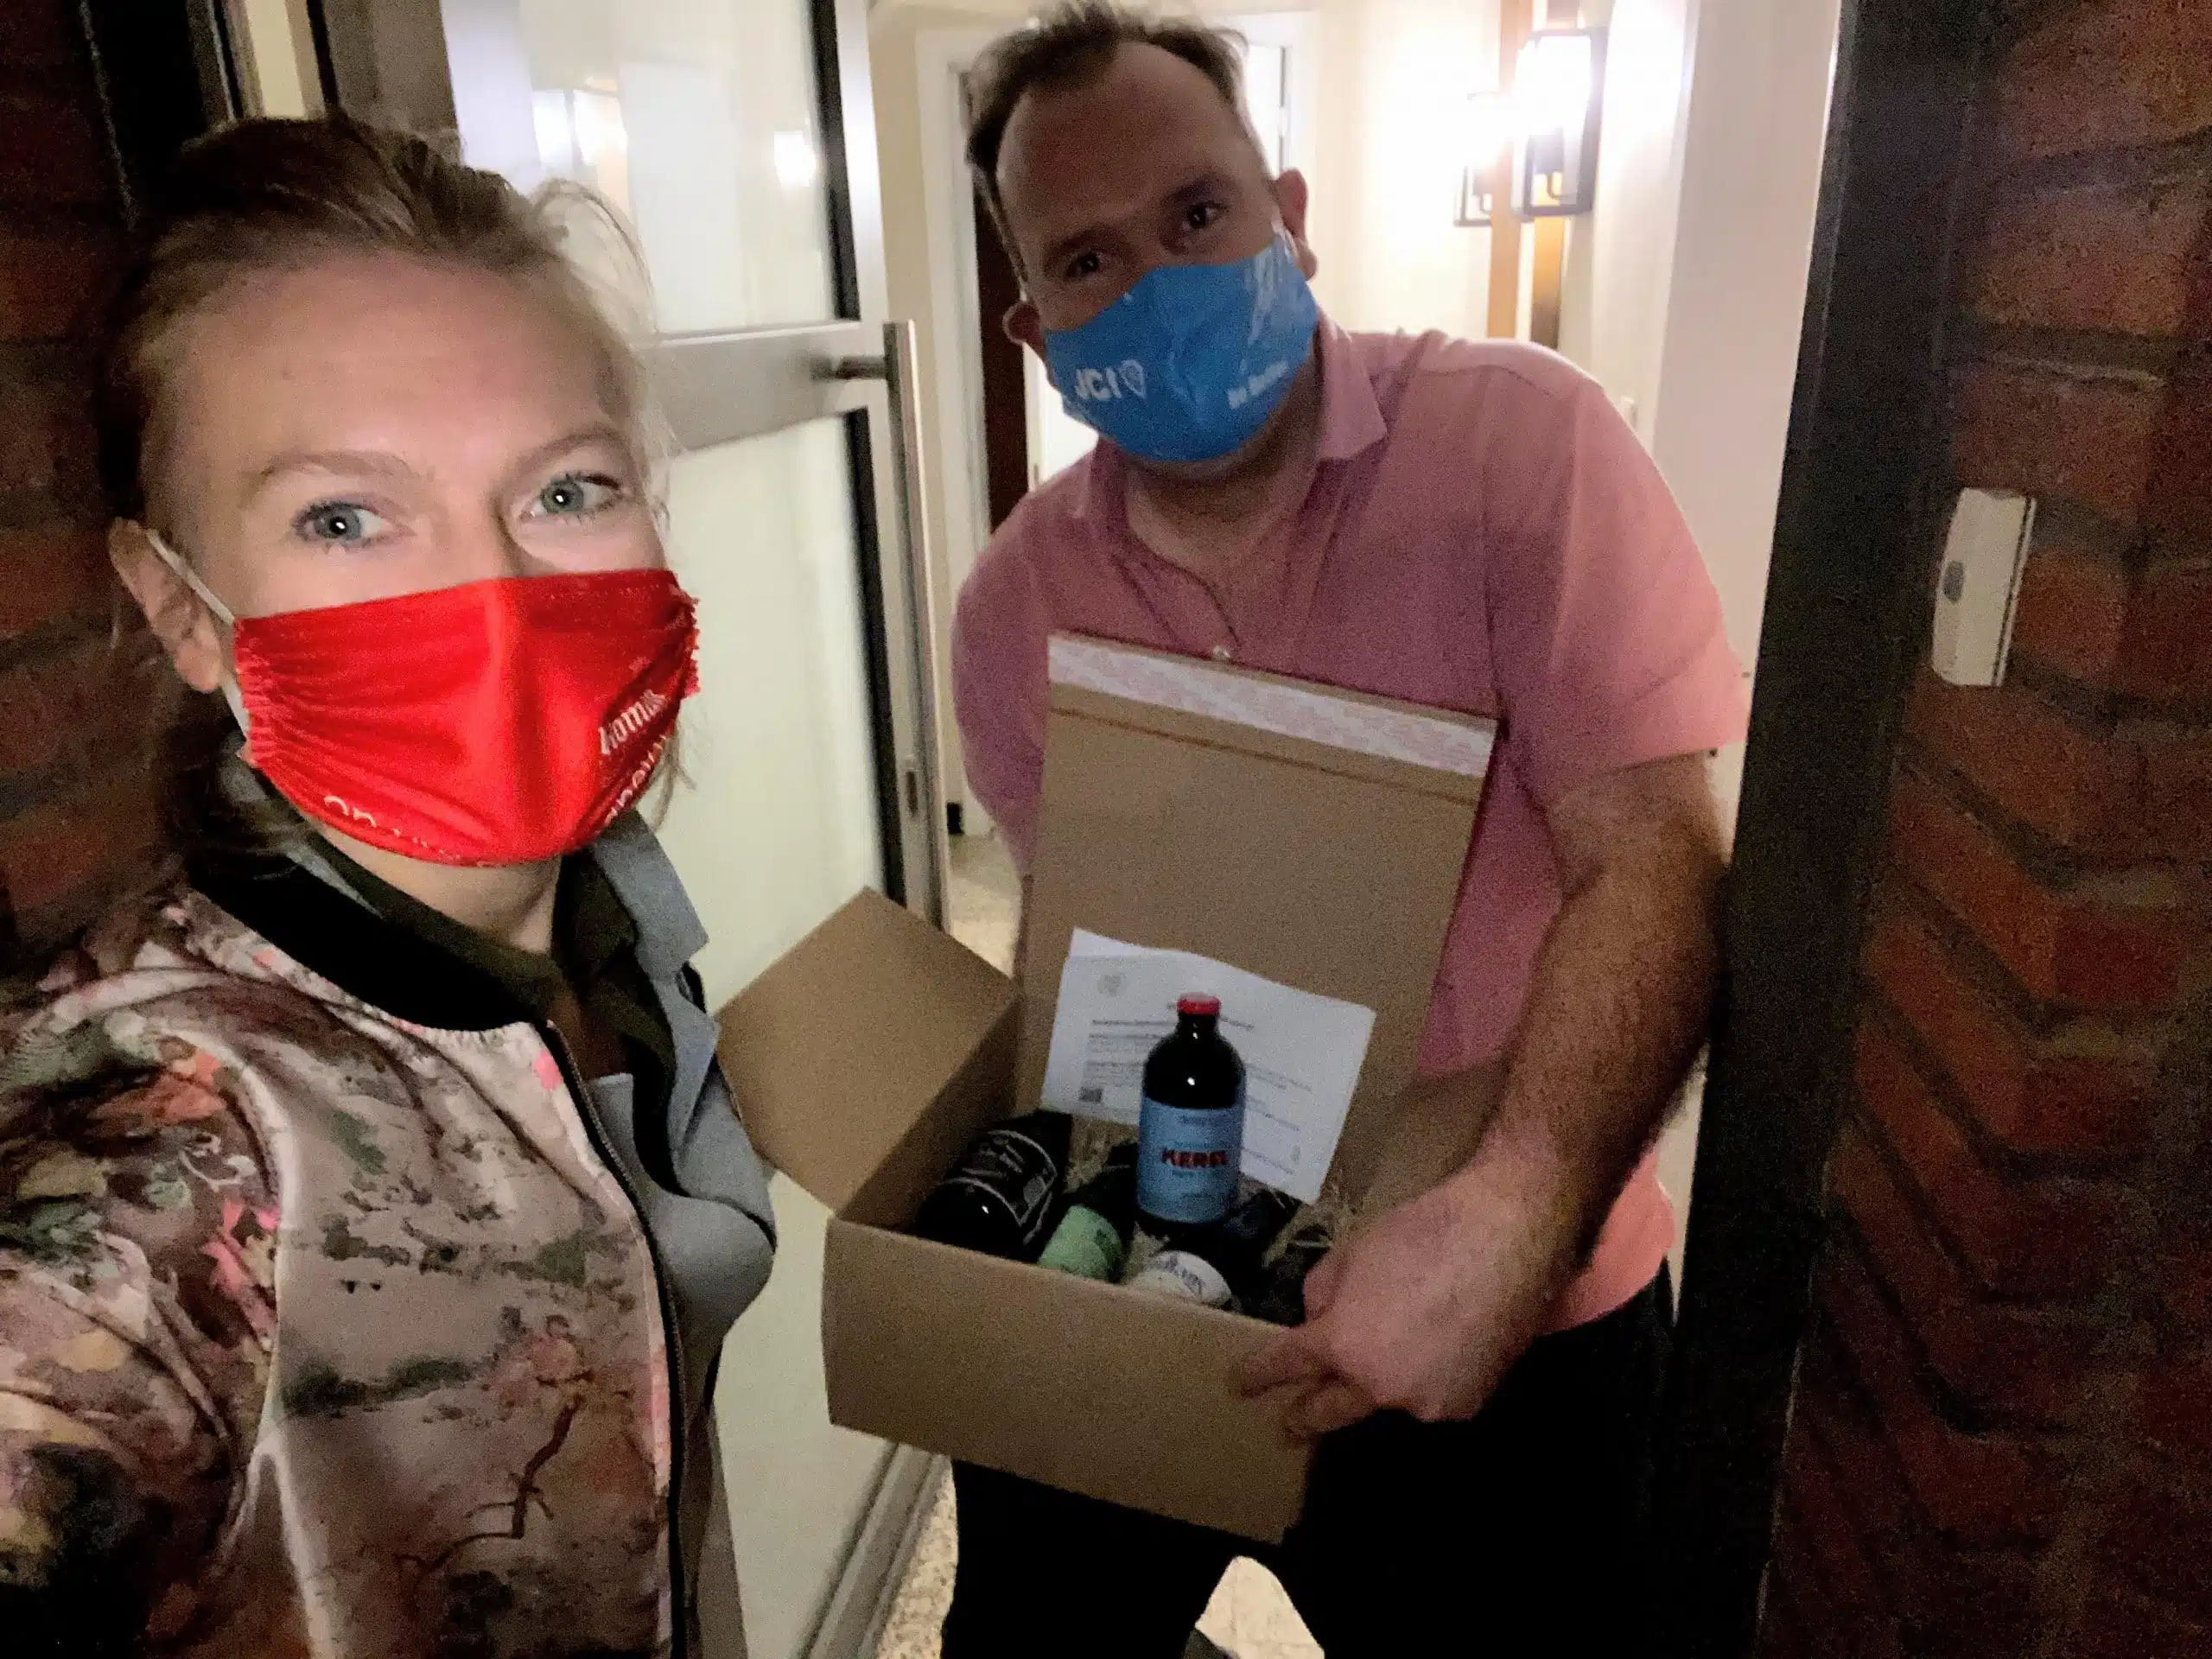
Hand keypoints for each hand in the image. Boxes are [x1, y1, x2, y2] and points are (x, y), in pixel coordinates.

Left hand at [1233, 1167, 1573, 1438]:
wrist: (1507, 1236)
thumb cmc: (1423, 1232)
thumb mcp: (1352, 1251)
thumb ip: (1323, 1294)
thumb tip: (1320, 1321)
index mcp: (1342, 1346)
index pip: (1285, 1367)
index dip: (1258, 1375)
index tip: (1240, 1384)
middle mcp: (1379, 1387)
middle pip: (1327, 1412)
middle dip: (1302, 1416)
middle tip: (1287, 1422)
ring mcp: (1425, 1402)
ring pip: (1385, 1400)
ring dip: (1376, 1387)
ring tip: (1385, 1359)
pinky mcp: (1465, 1403)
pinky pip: (1429, 1396)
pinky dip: (1423, 1380)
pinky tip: (1435, 1350)